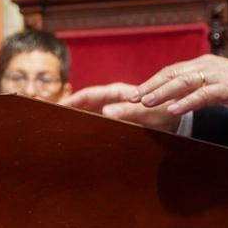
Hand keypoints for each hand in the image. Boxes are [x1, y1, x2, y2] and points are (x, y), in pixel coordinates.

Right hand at [60, 82, 180, 131]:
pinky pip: (97, 121)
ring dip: (75, 118)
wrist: (177, 118)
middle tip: (50, 118)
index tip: (56, 107)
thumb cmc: (163, 112)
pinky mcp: (117, 120)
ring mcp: (114, 109)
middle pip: (84, 103)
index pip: (88, 94)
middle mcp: (112, 99)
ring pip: (88, 113)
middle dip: (68, 109)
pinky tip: (78, 135)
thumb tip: (105, 111)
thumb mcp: (147, 113)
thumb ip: (128, 112)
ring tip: (59, 127)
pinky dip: (86, 125)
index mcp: (117, 92)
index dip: (71, 100)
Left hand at [134, 54, 227, 115]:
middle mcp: (206, 66)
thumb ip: (198, 87)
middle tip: (131, 98)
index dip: (152, 81)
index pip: (171, 71)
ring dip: (162, 92)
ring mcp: (217, 75)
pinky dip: (186, 102)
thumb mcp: (217, 85)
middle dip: (150, 86)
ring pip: (184, 82)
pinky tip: (173, 109)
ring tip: (145, 103)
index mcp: (202, 64)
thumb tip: (177, 97)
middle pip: (172, 74)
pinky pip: (203, 95)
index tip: (134, 93)